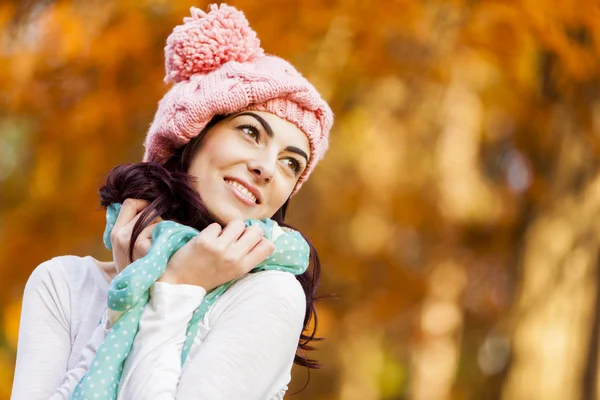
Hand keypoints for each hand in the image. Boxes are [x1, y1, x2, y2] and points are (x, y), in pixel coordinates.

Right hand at [109, 198, 162, 273]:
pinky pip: (160, 229)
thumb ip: (133, 226)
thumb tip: (147, 205)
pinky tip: (165, 250)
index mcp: (115, 233)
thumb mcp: (129, 247)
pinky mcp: (144, 248)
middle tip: (158, 235)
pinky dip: (167, 235)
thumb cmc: (141, 267)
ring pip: (154, 219)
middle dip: (155, 216)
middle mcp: (121, 237)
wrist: (146, 293)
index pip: (129, 204)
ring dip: (162, 226)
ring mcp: (132, 242)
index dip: (144, 204)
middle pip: (145, 210)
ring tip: (161, 245)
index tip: (153, 214)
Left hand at [158, 219, 274, 290]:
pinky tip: (205, 241)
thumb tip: (257, 235)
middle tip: (235, 238)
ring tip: (220, 238)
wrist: (179, 283)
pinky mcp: (205, 240)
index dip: (260, 240)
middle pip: (256, 230)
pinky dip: (211, 231)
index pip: (268, 246)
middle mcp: (234, 258)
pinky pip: (216, 225)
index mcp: (243, 267)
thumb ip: (245, 257)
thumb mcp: (232, 272)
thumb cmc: (208, 276)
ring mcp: (220, 249)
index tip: (250, 242)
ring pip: (238, 223)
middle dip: (247, 230)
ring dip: (229, 228)